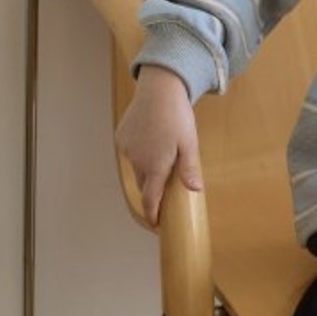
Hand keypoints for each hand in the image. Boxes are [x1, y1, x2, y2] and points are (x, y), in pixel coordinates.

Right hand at [114, 65, 202, 226]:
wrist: (159, 89)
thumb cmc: (178, 117)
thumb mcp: (190, 143)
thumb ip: (189, 169)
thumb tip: (195, 190)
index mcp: (156, 166)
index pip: (151, 199)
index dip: (152, 215)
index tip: (156, 226)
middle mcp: (138, 160)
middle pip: (145, 185)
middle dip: (154, 191)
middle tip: (167, 188)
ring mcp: (127, 149)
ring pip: (138, 168)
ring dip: (148, 170)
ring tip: (162, 154)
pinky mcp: (121, 138)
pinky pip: (131, 153)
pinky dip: (140, 153)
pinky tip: (151, 139)